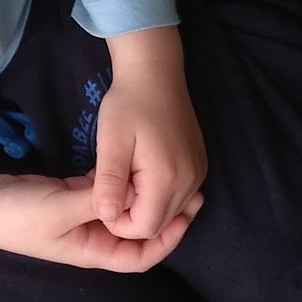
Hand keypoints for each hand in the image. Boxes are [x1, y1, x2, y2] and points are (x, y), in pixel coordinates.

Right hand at [0, 173, 193, 271]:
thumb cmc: (20, 216)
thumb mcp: (62, 208)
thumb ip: (97, 200)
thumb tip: (132, 196)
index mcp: (92, 251)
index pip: (139, 257)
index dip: (166, 240)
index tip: (185, 217)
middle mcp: (92, 238)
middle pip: (135, 233)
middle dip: (161, 217)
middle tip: (189, 194)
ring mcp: (82, 218)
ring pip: (122, 211)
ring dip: (141, 197)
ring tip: (166, 176)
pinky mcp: (72, 199)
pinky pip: (104, 193)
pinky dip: (118, 182)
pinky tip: (132, 164)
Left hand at [91, 26, 207, 244]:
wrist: (156, 73)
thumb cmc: (128, 104)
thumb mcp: (110, 142)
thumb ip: (108, 183)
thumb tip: (106, 217)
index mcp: (168, 178)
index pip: (145, 228)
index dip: (119, 223)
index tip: (103, 197)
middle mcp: (191, 182)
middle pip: (160, 224)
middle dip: (131, 216)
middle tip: (110, 186)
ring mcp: (198, 175)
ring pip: (170, 213)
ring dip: (144, 205)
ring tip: (124, 177)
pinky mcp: (198, 167)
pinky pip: (178, 197)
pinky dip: (157, 195)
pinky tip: (140, 172)